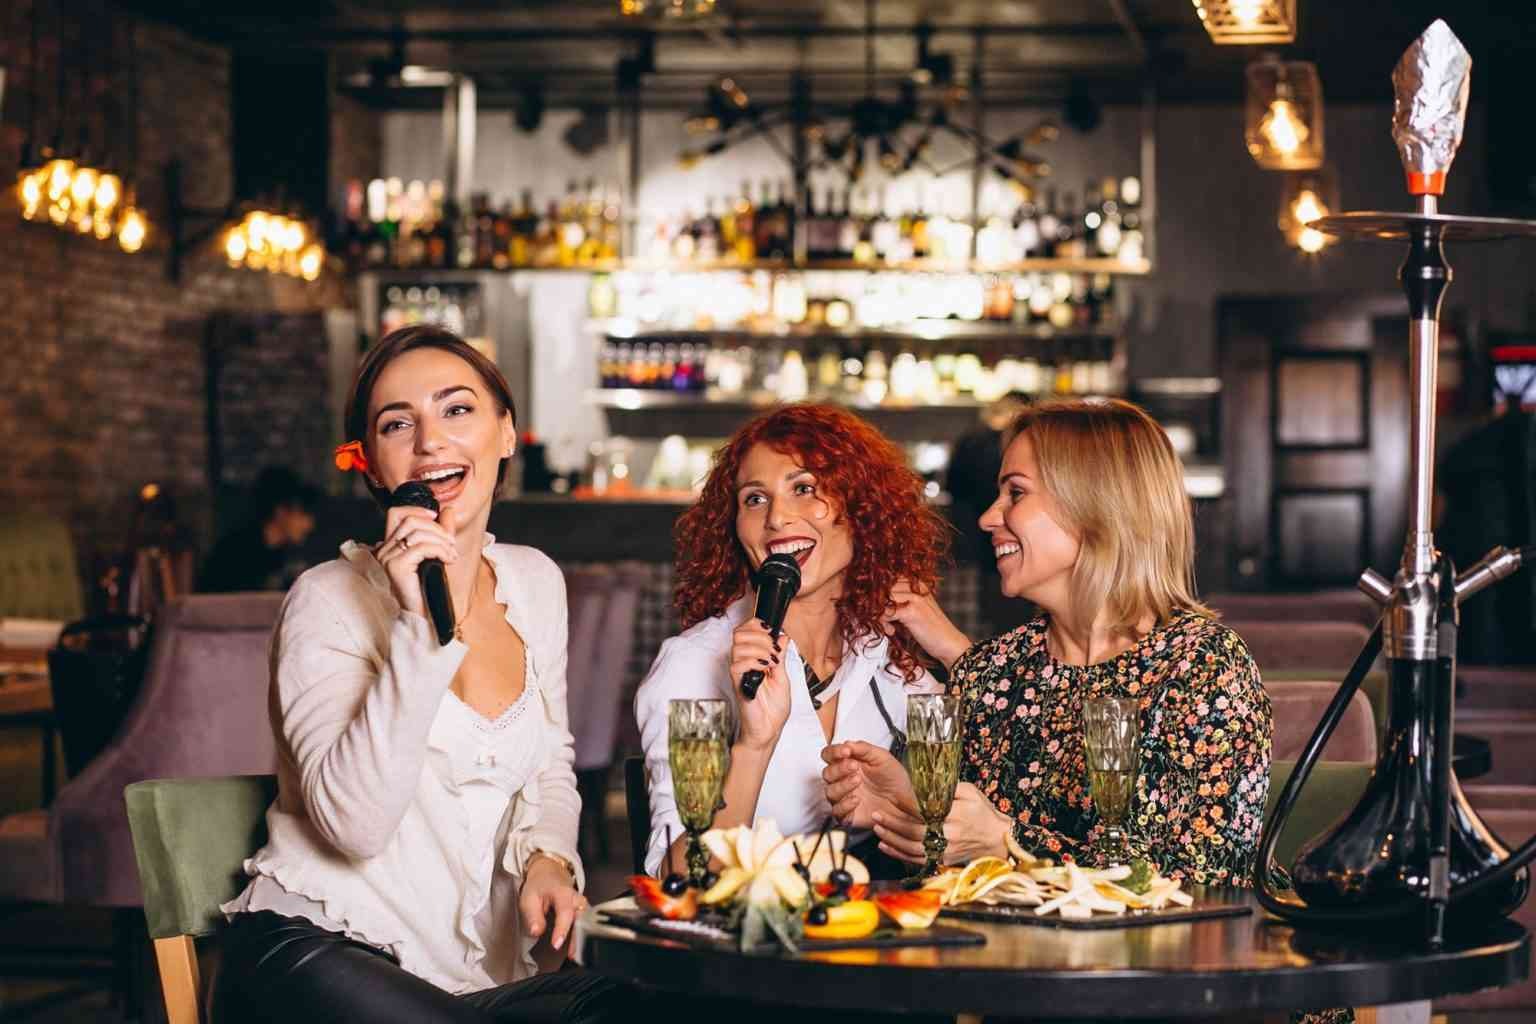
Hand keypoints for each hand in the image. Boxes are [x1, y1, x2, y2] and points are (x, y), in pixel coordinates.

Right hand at [376, 504, 457, 616]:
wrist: (426, 614)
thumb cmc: (430, 586)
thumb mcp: (437, 552)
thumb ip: (441, 532)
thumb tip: (449, 510)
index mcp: (390, 545)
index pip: (396, 513)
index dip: (417, 509)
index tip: (436, 517)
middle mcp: (384, 549)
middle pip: (410, 520)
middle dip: (438, 528)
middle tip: (452, 543)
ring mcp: (387, 557)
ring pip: (417, 532)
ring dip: (442, 540)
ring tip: (452, 554)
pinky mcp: (395, 566)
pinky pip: (422, 547)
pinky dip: (441, 550)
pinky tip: (449, 560)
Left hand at [519, 855, 585, 953]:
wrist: (549, 873)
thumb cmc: (540, 886)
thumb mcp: (529, 898)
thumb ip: (533, 915)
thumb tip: (536, 931)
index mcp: (563, 893)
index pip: (565, 912)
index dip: (562, 929)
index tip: (556, 944)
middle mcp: (576, 899)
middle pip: (582, 918)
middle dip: (578, 937)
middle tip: (572, 954)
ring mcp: (582, 905)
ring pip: (587, 922)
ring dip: (582, 939)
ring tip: (574, 955)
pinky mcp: (583, 911)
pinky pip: (586, 924)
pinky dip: (582, 937)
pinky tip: (577, 949)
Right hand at [729, 617, 790, 751]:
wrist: (768, 730)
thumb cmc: (773, 708)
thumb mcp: (783, 677)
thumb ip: (781, 656)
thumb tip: (783, 636)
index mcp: (753, 658)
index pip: (746, 630)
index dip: (756, 624)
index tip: (772, 630)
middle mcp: (743, 663)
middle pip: (739, 633)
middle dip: (760, 635)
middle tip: (774, 649)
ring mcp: (739, 674)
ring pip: (738, 646)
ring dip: (760, 649)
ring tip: (772, 661)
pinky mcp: (738, 684)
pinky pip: (737, 665)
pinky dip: (754, 662)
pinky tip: (765, 669)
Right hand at [821, 740, 917, 828]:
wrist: (906, 802)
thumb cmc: (895, 780)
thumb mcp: (883, 758)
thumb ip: (864, 748)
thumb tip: (847, 743)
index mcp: (849, 763)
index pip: (829, 755)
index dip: (834, 752)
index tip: (846, 751)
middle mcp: (844, 780)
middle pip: (827, 773)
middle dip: (839, 769)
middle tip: (854, 766)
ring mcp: (845, 797)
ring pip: (830, 792)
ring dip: (842, 785)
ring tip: (858, 781)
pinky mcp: (848, 814)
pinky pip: (837, 811)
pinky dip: (844, 805)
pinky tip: (856, 799)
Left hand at [872, 782, 1010, 865]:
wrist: (998, 839)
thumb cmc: (983, 813)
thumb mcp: (970, 792)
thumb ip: (948, 789)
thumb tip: (926, 784)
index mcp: (956, 816)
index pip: (925, 812)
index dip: (906, 807)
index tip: (892, 800)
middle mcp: (950, 836)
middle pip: (915, 832)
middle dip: (893, 824)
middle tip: (877, 815)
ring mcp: (945, 851)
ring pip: (913, 848)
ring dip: (892, 839)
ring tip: (877, 829)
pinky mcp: (942, 861)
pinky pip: (917, 860)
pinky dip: (899, 854)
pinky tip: (886, 846)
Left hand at [882, 579, 970, 668]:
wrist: (950, 643)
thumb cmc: (932, 628)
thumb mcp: (916, 609)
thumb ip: (900, 601)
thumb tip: (875, 600)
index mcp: (917, 583)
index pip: (888, 579)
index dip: (878, 594)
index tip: (878, 608)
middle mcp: (916, 586)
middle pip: (883, 587)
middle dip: (876, 604)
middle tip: (881, 619)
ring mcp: (915, 598)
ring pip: (882, 599)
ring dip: (879, 615)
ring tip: (888, 626)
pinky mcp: (912, 612)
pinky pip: (886, 612)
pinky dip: (883, 623)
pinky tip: (892, 631)